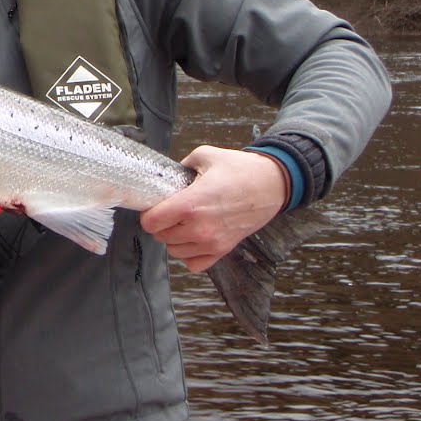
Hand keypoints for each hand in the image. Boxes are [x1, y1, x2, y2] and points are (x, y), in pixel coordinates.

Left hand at [139, 145, 288, 271]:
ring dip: (174, 238)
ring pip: (175, 251)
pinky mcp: (223, 250)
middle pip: (161, 237)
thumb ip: (181, 165)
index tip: (155, 207)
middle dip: (162, 224)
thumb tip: (169, 175)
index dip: (148, 214)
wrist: (272, 184)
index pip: (151, 222)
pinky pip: (194, 264)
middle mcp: (199, 228)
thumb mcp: (206, 156)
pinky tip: (194, 238)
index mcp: (191, 204)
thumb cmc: (241, 169)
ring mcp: (212, 243)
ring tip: (184, 222)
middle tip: (172, 211)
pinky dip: (190, 254)